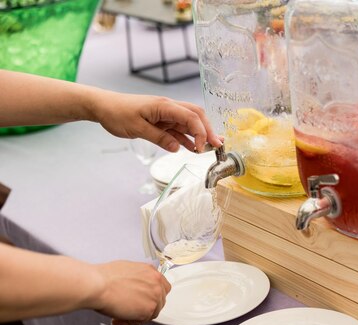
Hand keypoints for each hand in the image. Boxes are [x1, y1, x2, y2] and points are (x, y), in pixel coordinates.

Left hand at [91, 91, 221, 152]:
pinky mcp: (161, 121)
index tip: (202, 147)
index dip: (200, 131)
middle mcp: (168, 108)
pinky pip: (178, 129)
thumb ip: (159, 138)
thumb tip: (177, 148)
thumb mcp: (136, 128)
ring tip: (209, 148)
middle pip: (196, 116)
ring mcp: (165, 114)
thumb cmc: (117, 113)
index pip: (190, 116)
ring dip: (199, 134)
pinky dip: (186, 138)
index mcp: (164, 106)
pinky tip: (192, 148)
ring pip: (189, 123)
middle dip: (208, 130)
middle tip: (217, 145)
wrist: (102, 106)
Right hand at [91, 261, 170, 324]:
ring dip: (138, 316)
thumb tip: (137, 286)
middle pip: (160, 300)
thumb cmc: (105, 278)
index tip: (145, 300)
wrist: (98, 285)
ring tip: (121, 315)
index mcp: (151, 272)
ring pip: (153, 312)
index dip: (153, 295)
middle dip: (146, 306)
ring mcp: (154, 296)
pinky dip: (131, 322)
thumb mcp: (127, 270)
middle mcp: (156, 283)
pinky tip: (118, 319)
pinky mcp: (148, 310)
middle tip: (133, 310)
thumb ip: (138, 278)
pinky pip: (143, 321)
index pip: (162, 286)